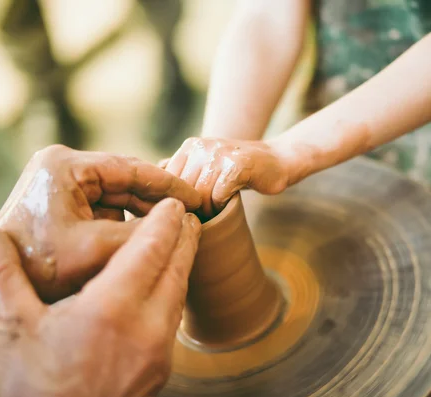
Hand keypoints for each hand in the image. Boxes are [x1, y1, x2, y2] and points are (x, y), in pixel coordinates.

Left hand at [0, 144, 200, 300]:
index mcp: (65, 166)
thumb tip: (181, 222)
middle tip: (194, 208)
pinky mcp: (63, 199)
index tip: (197, 195)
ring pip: (117, 192)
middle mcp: (62, 166)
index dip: (168, 183)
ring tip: (176, 220)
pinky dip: (126, 217)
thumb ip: (141, 233)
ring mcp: (61, 182)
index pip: (129, 168)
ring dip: (143, 208)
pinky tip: (149, 230)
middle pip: (124, 178)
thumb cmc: (38, 267)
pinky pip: (104, 205)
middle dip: (157, 196)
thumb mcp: (96, 249)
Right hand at [0, 198, 200, 396]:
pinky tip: (165, 286)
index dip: (165, 223)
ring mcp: (160, 351)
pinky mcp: (162, 368)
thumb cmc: (34, 388)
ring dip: (183, 264)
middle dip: (183, 237)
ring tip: (181, 243)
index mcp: (110, 309)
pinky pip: (175, 318)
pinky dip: (175, 292)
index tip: (173, 204)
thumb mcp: (15, 328)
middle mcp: (145, 327)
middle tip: (186, 215)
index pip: (151, 251)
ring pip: (180, 293)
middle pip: (177, 268)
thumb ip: (3, 275)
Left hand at [160, 138, 290, 216]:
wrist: (278, 160)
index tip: (184, 213)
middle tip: (202, 217)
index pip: (168, 181)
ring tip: (216, 212)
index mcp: (190, 146)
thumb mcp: (207, 166)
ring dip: (207, 210)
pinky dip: (222, 205)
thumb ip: (184, 171)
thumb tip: (152, 184)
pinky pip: (219, 195)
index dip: (175, 201)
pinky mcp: (237, 165)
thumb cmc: (239, 171)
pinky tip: (228, 203)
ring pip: (200, 194)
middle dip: (192, 208)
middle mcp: (202, 145)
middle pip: (183, 190)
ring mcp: (219, 153)